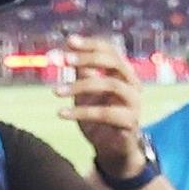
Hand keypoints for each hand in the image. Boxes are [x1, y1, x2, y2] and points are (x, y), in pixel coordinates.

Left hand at [54, 34, 152, 177]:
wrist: (112, 148)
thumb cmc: (99, 116)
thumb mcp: (86, 91)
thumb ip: (81, 71)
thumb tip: (66, 48)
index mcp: (123, 74)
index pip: (111, 51)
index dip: (91, 44)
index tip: (68, 41)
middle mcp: (132, 85)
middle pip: (115, 63)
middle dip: (88, 58)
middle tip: (63, 59)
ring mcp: (134, 103)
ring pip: (111, 85)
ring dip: (80, 85)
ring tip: (55, 91)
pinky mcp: (130, 122)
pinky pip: (105, 113)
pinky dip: (81, 112)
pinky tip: (60, 113)